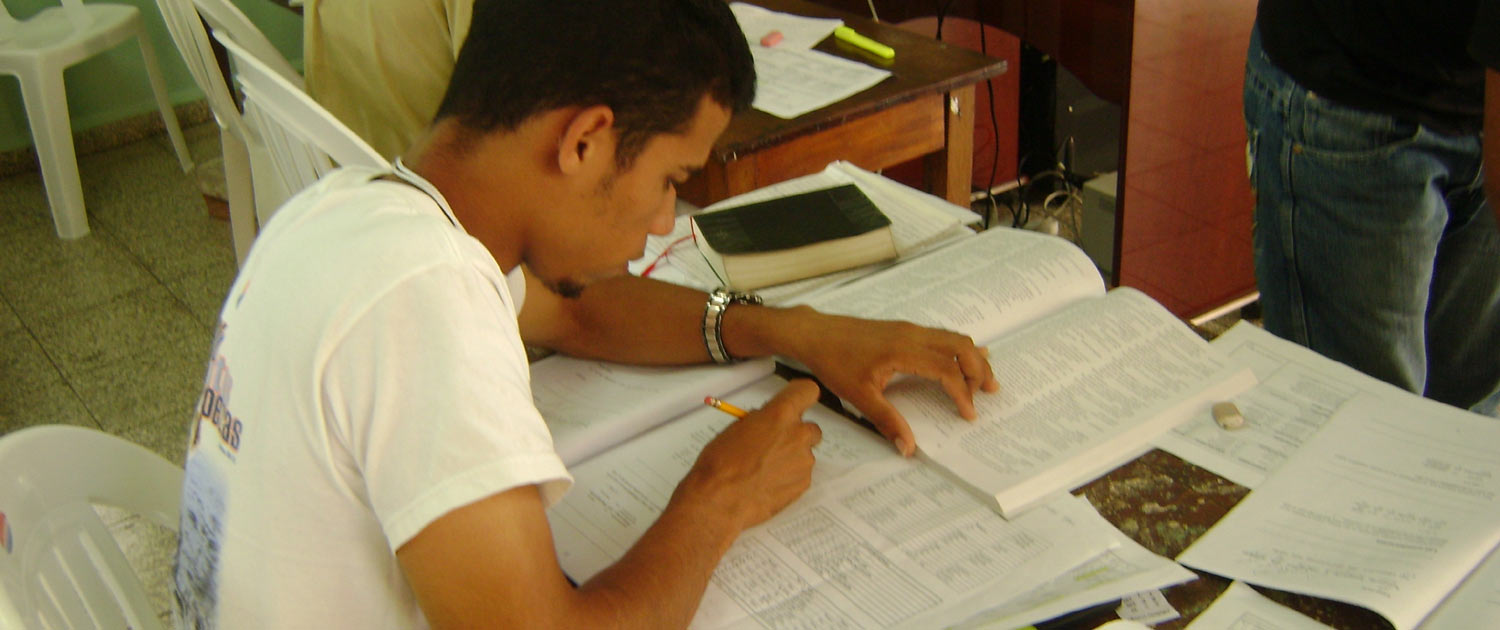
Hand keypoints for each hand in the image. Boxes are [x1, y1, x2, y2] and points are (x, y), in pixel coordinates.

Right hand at [673, 380, 823, 530]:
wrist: (719, 501)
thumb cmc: (720, 464)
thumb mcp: (736, 428)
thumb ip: (760, 420)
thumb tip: (767, 420)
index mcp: (779, 415)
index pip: (808, 391)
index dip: (801, 397)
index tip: (795, 403)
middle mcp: (797, 435)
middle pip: (811, 427)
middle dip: (796, 434)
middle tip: (775, 444)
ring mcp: (803, 461)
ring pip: (804, 453)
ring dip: (790, 457)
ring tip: (764, 469)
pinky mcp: (803, 484)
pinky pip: (801, 474)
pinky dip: (789, 477)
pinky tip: (767, 483)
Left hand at [782, 310, 998, 456]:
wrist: (815, 334)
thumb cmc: (834, 361)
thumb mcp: (859, 397)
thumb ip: (887, 421)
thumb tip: (908, 448)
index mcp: (903, 350)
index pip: (946, 370)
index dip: (962, 393)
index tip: (968, 413)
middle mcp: (912, 335)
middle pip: (960, 347)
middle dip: (979, 370)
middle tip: (989, 393)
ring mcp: (909, 329)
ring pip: (953, 338)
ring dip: (971, 358)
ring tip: (983, 380)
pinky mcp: (904, 329)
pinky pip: (941, 336)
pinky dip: (957, 350)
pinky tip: (965, 357)